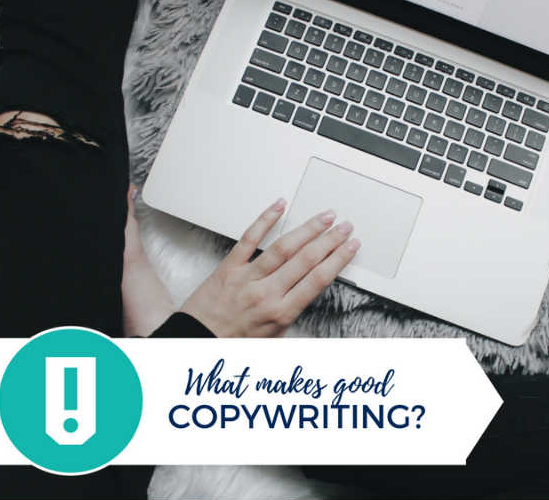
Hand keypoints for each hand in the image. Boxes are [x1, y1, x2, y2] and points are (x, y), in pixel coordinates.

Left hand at [180, 198, 359, 336]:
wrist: (196, 341)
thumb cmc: (234, 342)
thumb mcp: (275, 337)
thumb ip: (293, 312)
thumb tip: (312, 290)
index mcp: (281, 312)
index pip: (318, 280)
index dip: (338, 259)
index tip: (351, 246)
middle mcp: (266, 293)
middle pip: (306, 260)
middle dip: (330, 240)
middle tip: (344, 226)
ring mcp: (247, 278)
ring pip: (283, 247)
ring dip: (307, 229)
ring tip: (324, 217)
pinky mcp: (229, 267)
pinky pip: (248, 239)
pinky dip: (264, 220)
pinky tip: (278, 207)